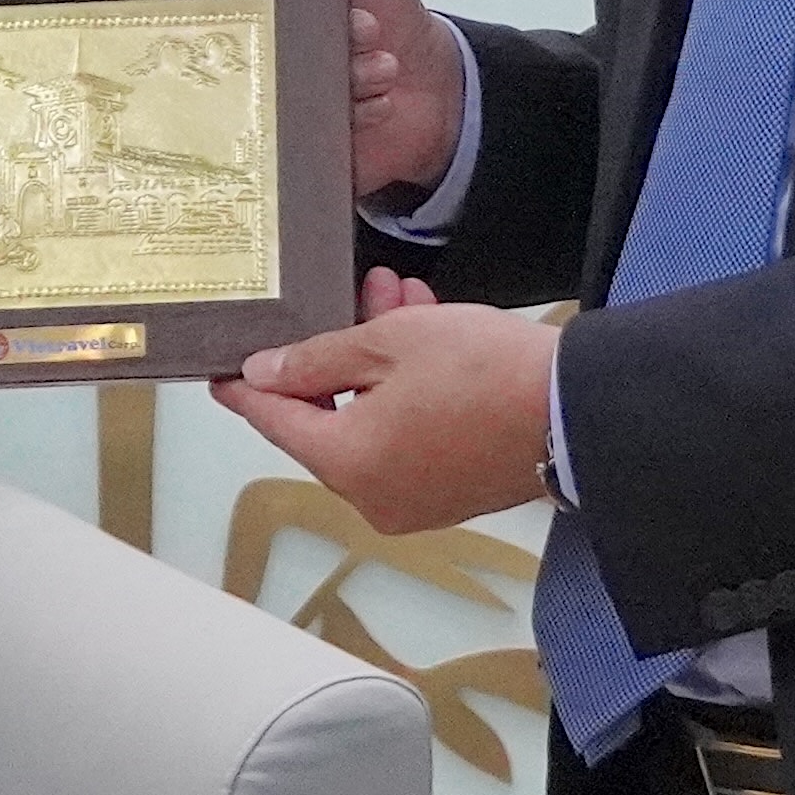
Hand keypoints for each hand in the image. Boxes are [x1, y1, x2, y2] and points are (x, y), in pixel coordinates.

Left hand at [211, 271, 558, 534]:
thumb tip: (264, 374)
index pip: (274, 420)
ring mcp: (414, 500)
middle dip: (337, 350)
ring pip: (371, 419)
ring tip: (398, 296)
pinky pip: (407, 437)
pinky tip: (427, 334)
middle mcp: (371, 495)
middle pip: (328, 417)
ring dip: (377, 361)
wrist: (575, 411)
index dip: (245, 389)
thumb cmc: (483, 372)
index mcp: (345, 462)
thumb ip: (317, 356)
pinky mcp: (451, 492)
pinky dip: (406, 392)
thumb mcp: (390, 341)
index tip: (219, 372)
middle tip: (350, 294)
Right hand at [225, 0, 464, 204]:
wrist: (435, 82)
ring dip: (348, 77)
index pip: (225, 4)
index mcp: (265, 12)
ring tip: (382, 64)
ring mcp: (286, 108)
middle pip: (257, 56)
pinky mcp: (309, 148)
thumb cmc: (386, 5)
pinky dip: (357, 113)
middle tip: (358, 25)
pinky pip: (317, 137)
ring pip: (293, 99)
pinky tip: (382, 100)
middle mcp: (266, 62)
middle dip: (312, 42)